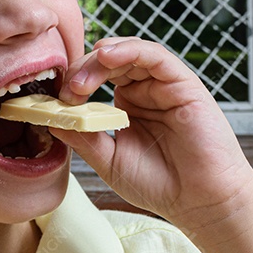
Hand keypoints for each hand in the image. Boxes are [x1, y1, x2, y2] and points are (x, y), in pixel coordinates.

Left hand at [54, 37, 252, 232]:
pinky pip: (155, 55)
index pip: (95, 78)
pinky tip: (107, 56)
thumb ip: (84, 138)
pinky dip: (130, 49)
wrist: (201, 203)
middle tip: (67, 91)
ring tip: (81, 81)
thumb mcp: (110, 161)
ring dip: (99, 60)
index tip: (56, 101)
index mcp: (126, 105)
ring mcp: (163, 85)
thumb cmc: (160, 184)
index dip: (73, 82)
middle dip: (82, 70)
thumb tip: (52, 119)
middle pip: (108, 62)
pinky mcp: (183, 83)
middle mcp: (144, 90)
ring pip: (128, 52)